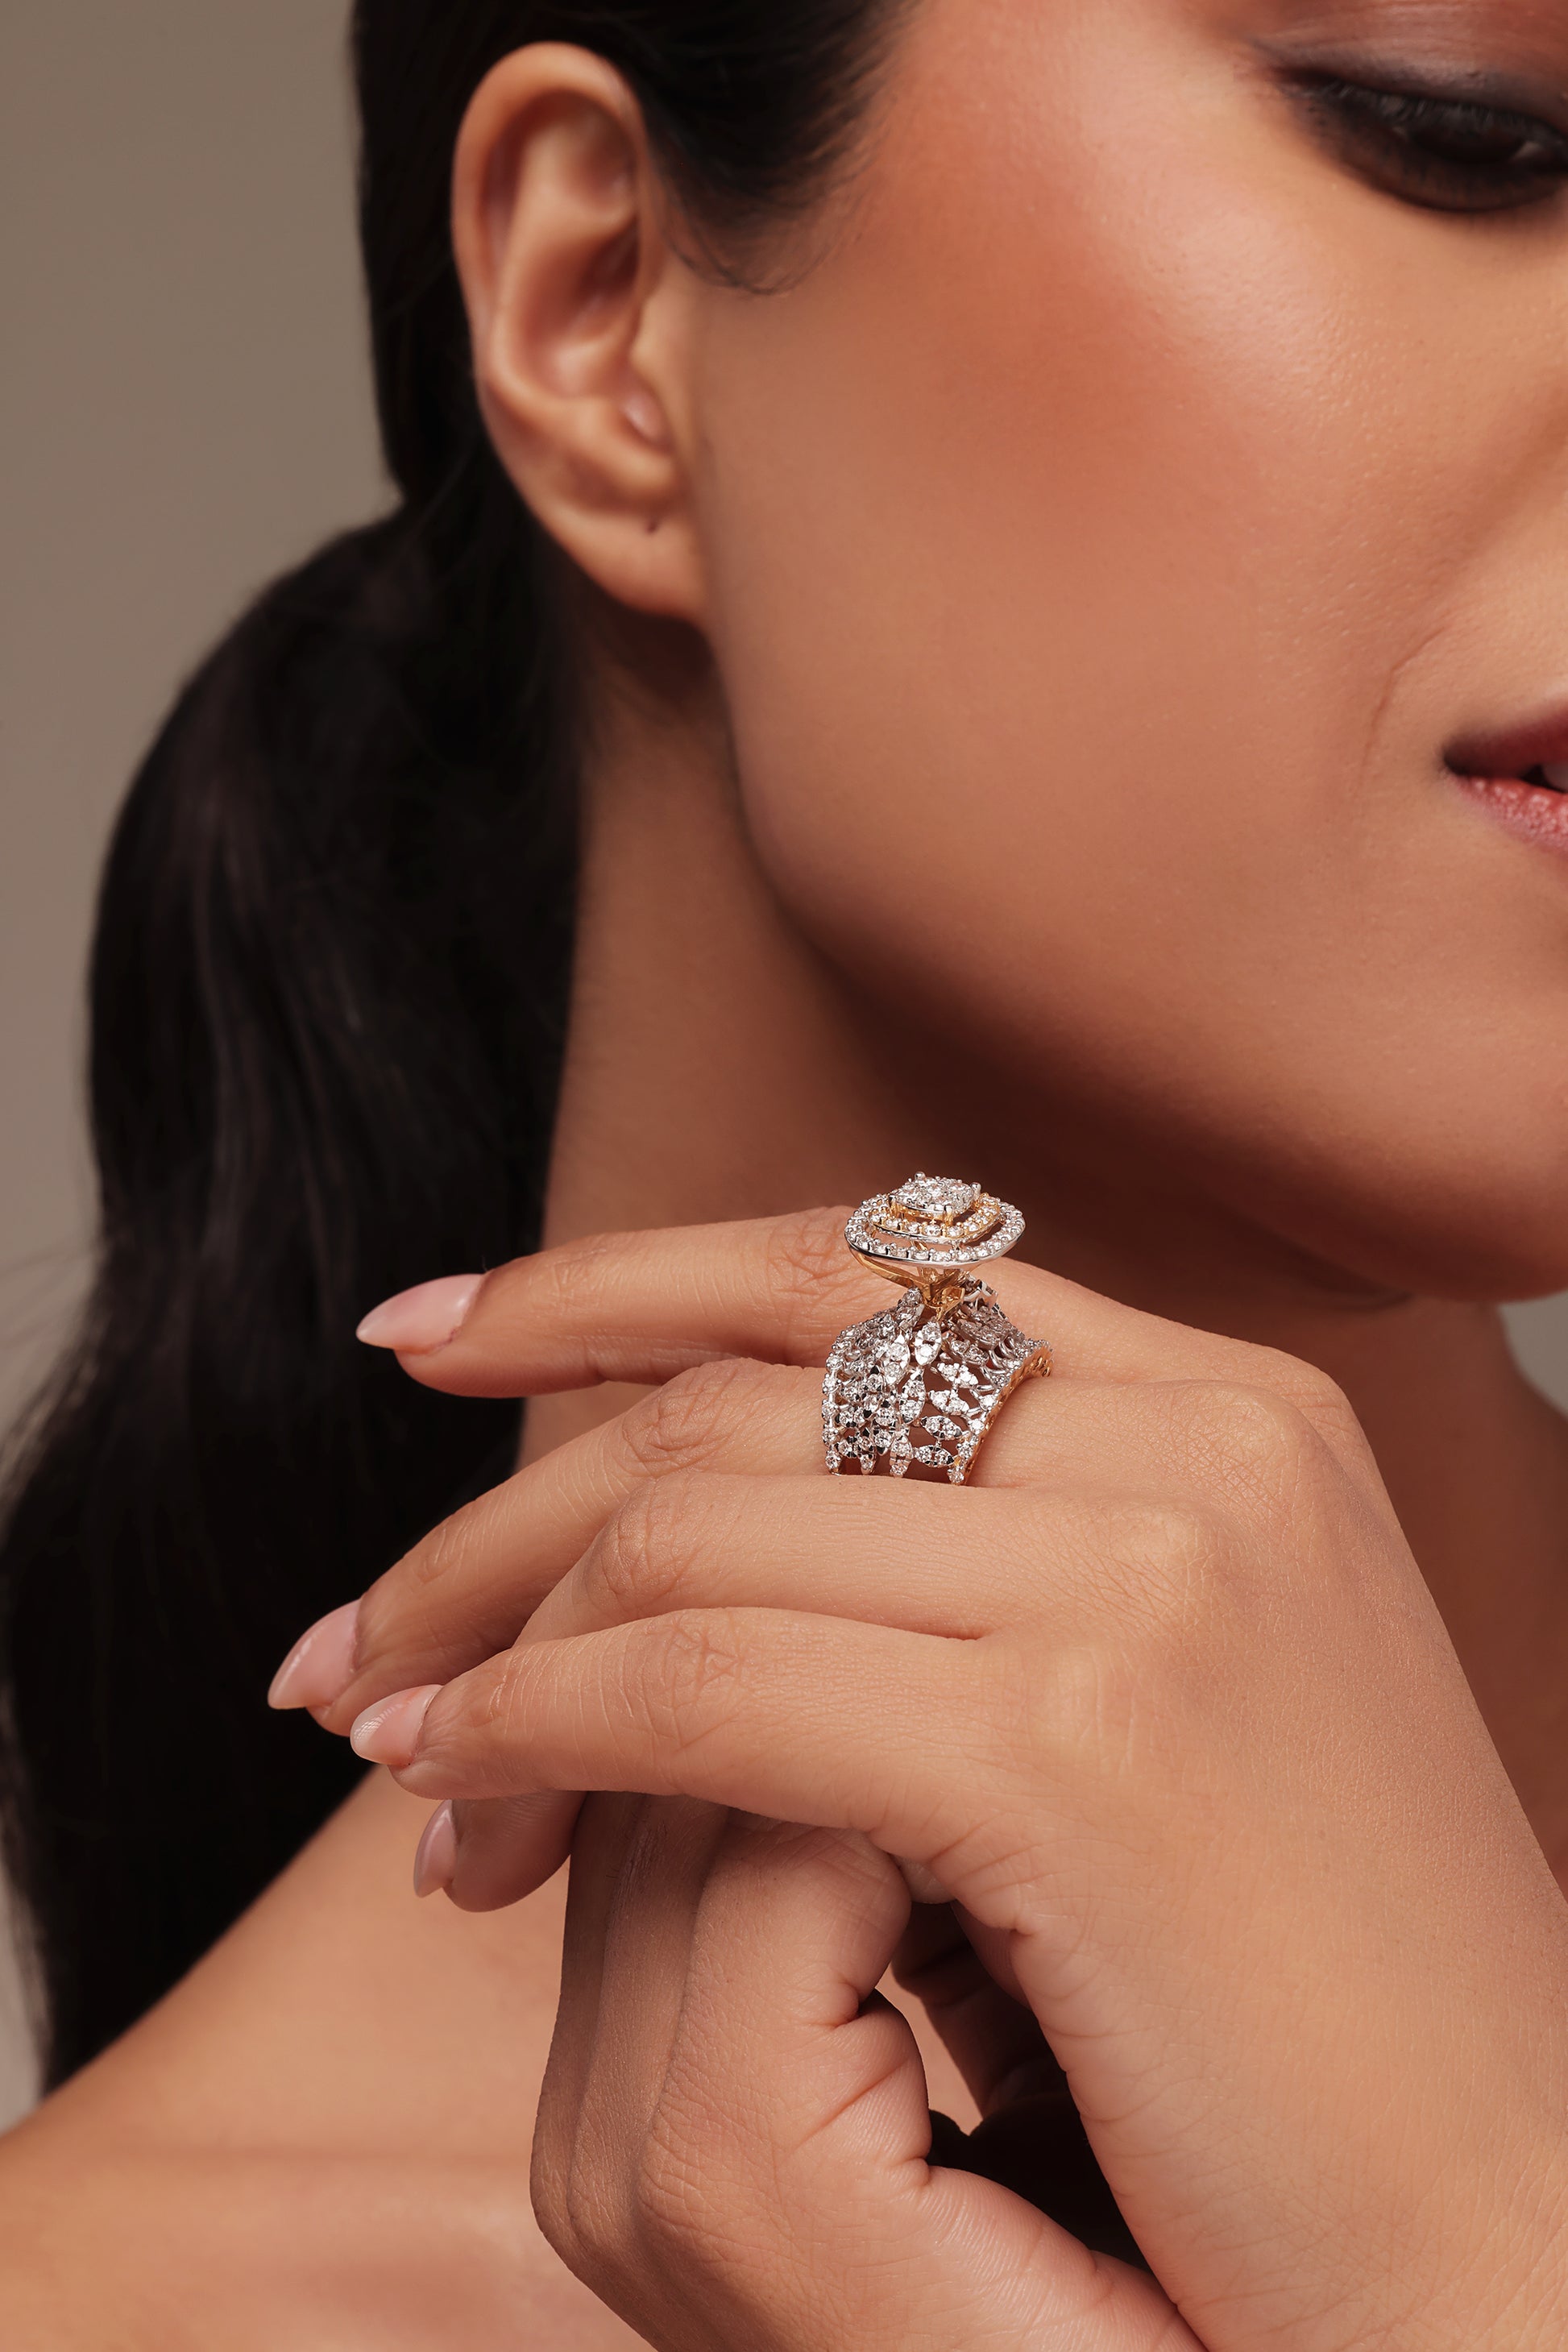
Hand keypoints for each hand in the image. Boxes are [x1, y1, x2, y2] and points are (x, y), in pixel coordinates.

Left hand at [280, 1210, 1567, 2347]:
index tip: (434, 1331)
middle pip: (743, 1384)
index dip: (613, 1278)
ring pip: (695, 1519)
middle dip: (503, 1493)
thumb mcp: (1170, 1690)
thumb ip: (988, 1545)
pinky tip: (466, 1802)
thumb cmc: (1305, 2008)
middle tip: (362, 1627)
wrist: (1503, 2248)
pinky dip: (543, 1726)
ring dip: (495, 1628)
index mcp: (1234, 1406)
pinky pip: (705, 1682)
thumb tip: (719, 1487)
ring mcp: (1153, 1573)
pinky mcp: (1081, 1741)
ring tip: (395, 1747)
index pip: (859, 1263)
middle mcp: (1205, 1439)